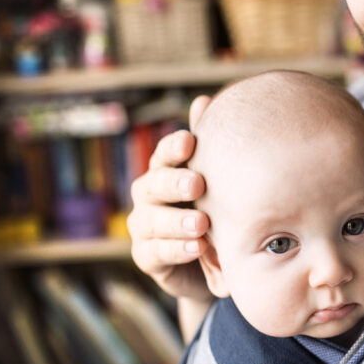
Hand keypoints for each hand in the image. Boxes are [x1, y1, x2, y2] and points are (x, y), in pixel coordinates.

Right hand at [128, 96, 212, 302]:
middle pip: (152, 185)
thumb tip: (204, 100)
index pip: (164, 155)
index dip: (173, 148)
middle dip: (173, 183)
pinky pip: (155, 252)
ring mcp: (145, 228)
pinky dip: (176, 249)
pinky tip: (198, 247)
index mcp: (166, 172)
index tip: (190, 141)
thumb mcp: (218, 181)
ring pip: (150, 220)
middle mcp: (150, 197)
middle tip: (198, 184)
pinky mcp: (148, 258)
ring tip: (202, 223)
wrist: (214, 263)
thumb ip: (210, 146)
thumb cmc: (217, 213)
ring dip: (176, 221)